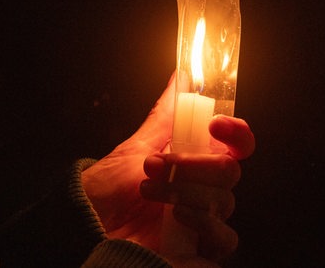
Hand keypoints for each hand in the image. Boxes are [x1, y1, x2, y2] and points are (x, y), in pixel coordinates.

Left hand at [81, 73, 254, 265]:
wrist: (87, 226)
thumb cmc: (108, 189)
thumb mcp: (136, 147)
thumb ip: (165, 116)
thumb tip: (181, 75)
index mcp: (196, 161)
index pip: (237, 145)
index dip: (236, 133)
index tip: (216, 124)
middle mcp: (204, 189)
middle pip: (230, 171)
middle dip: (194, 164)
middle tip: (154, 165)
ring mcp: (204, 220)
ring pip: (224, 201)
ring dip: (185, 192)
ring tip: (149, 191)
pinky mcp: (200, 249)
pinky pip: (225, 239)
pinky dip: (205, 226)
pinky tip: (178, 220)